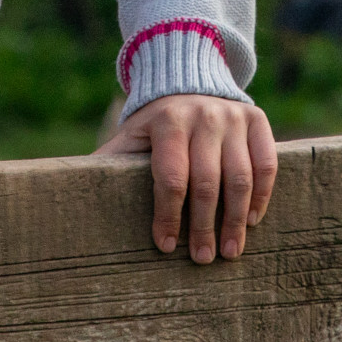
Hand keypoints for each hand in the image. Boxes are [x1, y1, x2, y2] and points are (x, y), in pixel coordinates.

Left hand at [97, 94, 277, 263]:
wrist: (188, 81)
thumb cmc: (154, 124)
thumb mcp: (130, 136)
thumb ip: (112, 162)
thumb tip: (75, 193)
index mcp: (167, 121)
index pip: (171, 176)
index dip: (167, 214)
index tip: (164, 245)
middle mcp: (203, 115)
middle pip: (207, 182)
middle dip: (203, 226)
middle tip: (201, 260)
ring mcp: (233, 116)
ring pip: (240, 177)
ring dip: (235, 220)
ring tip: (230, 251)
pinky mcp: (257, 119)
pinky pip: (266, 163)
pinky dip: (262, 195)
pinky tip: (252, 220)